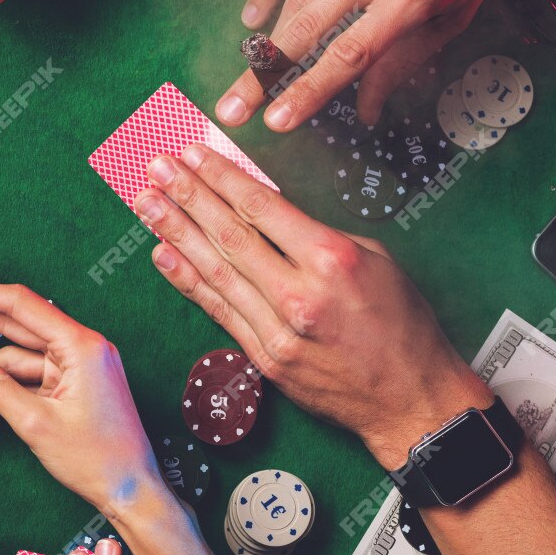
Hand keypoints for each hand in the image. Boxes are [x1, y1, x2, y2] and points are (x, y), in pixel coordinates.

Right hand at [0, 281, 161, 516]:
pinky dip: (2, 381)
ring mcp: (77, 366)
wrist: (131, 492)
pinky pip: (29, 374)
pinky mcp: (72, 384)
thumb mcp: (35, 422)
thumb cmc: (98, 460)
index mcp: (81, 346)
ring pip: (19, 353)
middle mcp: (81, 348)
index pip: (19, 305)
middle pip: (18, 322)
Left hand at [135, 144, 491, 467]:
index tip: (191, 154)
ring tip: (145, 203)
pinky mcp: (264, 357)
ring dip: (175, 232)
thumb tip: (266, 209)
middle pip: (230, 235)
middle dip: (187, 197)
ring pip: (215, 271)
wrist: (410, 399)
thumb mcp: (374, 260)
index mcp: (331, 260)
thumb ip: (317, 235)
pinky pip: (218, 310)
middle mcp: (299, 294)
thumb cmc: (401, 325)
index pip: (262, 208)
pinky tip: (161, 254)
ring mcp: (277, 330)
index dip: (221, 178)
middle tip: (155, 168)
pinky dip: (186, 280)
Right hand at [217, 0, 555, 131]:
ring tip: (245, 72)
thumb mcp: (457, 10)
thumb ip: (406, 59)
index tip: (276, 121)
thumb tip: (366, 110)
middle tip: (230, 110)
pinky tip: (252, 17)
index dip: (309, 91)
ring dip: (265, 41)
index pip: (349, 54)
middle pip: (305, 30)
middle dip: (263, 77)